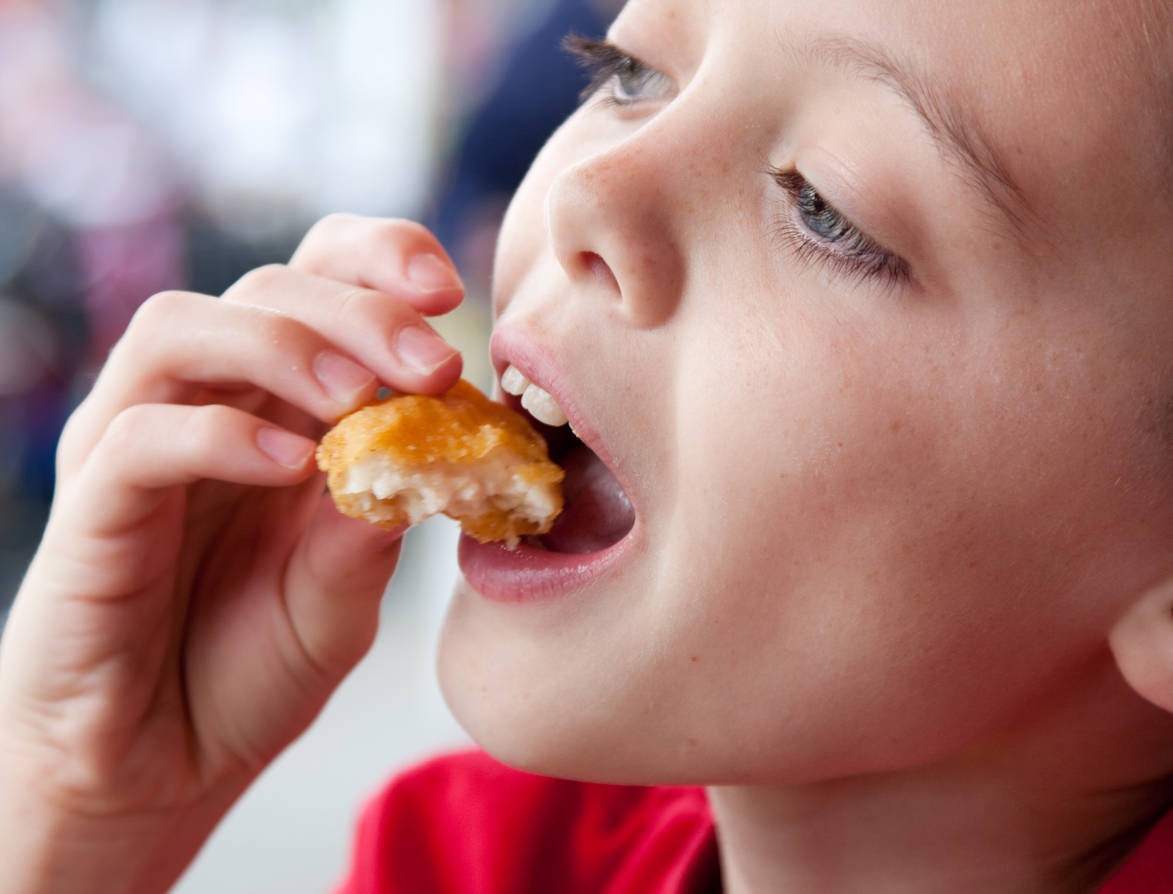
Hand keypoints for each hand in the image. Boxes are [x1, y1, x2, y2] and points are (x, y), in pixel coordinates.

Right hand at [0, 215, 463, 893]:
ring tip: (358, 401)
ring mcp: (135, 448)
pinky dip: (221, 435)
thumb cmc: (248, 669)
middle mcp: (204, 406)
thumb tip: (431, 449)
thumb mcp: (342, 597)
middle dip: (360, 309)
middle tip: (432, 364)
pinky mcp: (90, 510)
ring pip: (180, 329)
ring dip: (285, 348)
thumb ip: (375, 527)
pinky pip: (138, 436)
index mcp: (278, 406)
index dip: (379, 262)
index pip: (317, 281)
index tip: (449, 292)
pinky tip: (293, 467)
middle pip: (265, 288)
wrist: (156, 768)